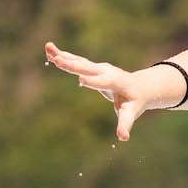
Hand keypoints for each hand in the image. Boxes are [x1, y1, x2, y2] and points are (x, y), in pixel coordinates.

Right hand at [44, 43, 165, 141]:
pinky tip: (50, 51)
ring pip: (79, 61)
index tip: (81, 80)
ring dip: (63, 56)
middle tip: (58, 60)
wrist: (140, 86)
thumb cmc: (135, 102)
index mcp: (115, 82)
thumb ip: (125, 124)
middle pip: (87, 68)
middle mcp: (105, 71)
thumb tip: (123, 138)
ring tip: (48, 49)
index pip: (103, 82)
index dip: (93, 82)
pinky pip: (76, 61)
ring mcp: (98, 67)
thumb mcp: (131, 113)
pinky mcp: (92, 67)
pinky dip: (63, 56)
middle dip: (73, 65)